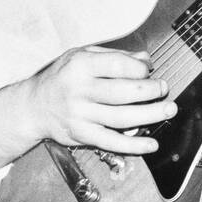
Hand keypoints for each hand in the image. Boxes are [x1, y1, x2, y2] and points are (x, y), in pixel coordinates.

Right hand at [21, 45, 173, 154]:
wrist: (34, 106)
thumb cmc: (62, 77)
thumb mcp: (82, 56)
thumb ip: (114, 56)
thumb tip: (146, 59)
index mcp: (80, 66)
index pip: (117, 65)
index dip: (139, 68)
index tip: (149, 71)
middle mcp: (79, 90)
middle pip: (123, 93)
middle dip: (150, 91)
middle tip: (163, 89)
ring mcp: (80, 115)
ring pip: (121, 118)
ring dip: (150, 115)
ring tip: (168, 110)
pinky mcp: (82, 135)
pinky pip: (111, 142)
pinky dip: (134, 145)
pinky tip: (151, 143)